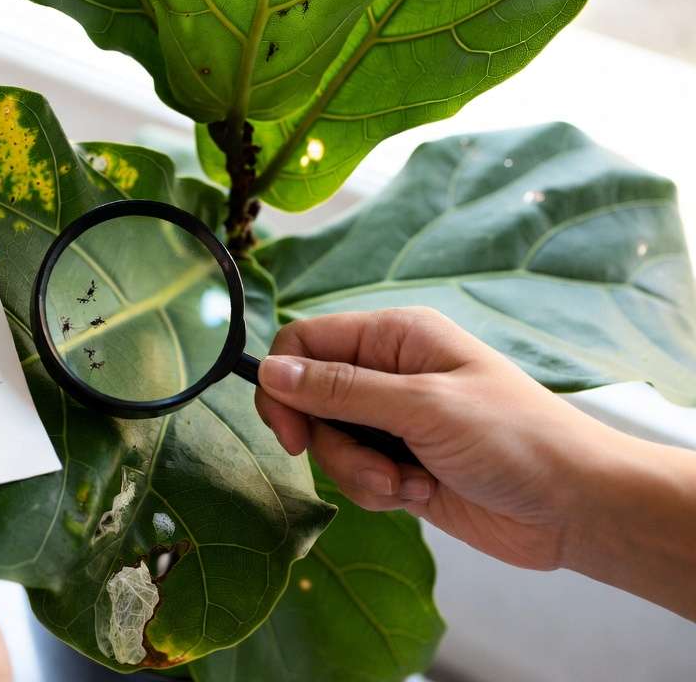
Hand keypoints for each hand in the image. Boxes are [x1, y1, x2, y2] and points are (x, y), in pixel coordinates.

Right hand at [255, 307, 606, 570]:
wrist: (575, 507)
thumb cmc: (512, 438)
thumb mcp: (422, 406)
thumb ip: (341, 390)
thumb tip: (268, 370)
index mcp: (394, 336)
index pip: (305, 343)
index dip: (284, 384)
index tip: (291, 433)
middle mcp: (387, 372)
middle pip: (310, 399)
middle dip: (330, 442)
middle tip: (366, 466)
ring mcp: (393, 421)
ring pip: (329, 444)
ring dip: (359, 472)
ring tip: (409, 483)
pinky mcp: (398, 465)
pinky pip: (355, 476)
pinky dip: (379, 491)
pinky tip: (422, 493)